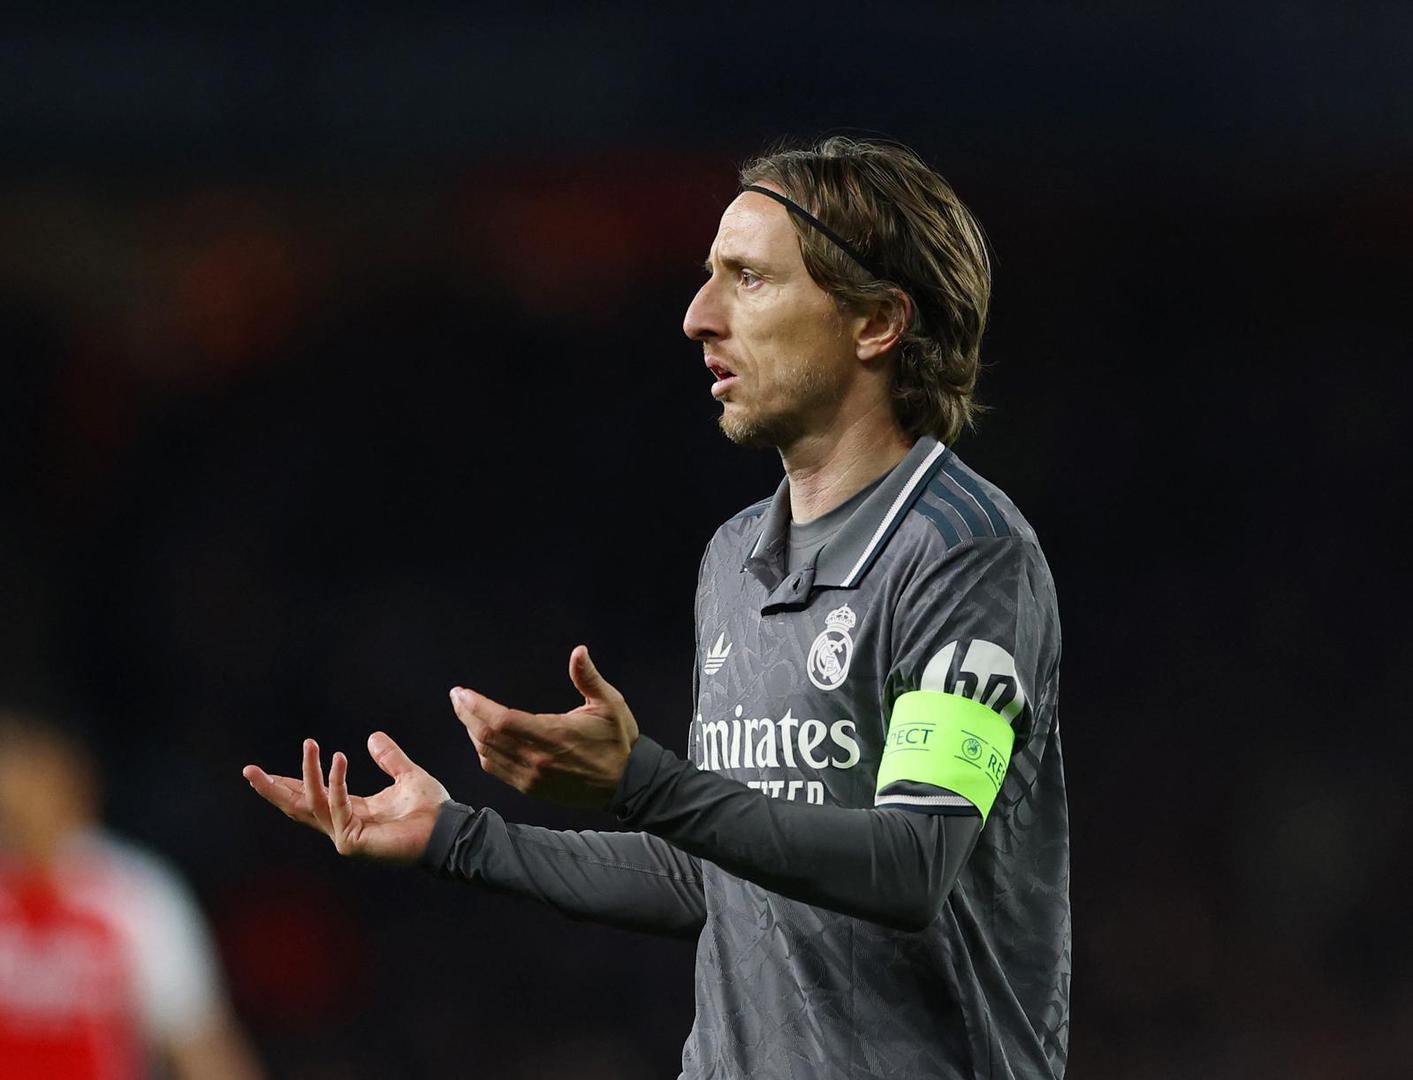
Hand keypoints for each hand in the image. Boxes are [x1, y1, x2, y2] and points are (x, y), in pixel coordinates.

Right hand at [243, 731, 449, 864]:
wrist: (449, 829)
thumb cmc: (432, 809)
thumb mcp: (407, 776)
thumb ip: (389, 759)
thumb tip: (372, 737)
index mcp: (352, 812)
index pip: (311, 798)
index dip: (289, 784)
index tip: (263, 771)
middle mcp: (343, 825)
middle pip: (298, 807)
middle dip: (272, 789)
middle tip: (248, 771)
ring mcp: (346, 837)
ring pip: (313, 804)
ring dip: (307, 774)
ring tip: (309, 744)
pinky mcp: (354, 843)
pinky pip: (338, 807)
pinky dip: (335, 783)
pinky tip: (337, 758)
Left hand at [450, 645, 637, 809]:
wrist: (626, 784)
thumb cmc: (618, 740)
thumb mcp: (611, 704)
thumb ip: (589, 678)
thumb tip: (578, 651)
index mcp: (554, 735)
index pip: (502, 721)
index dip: (477, 706)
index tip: (461, 692)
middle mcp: (537, 759)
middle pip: (487, 737)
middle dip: (466, 715)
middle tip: (456, 697)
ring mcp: (532, 777)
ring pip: (487, 754)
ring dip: (472, 732)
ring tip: (466, 712)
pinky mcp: (532, 788)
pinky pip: (497, 770)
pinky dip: (484, 751)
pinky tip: (482, 738)